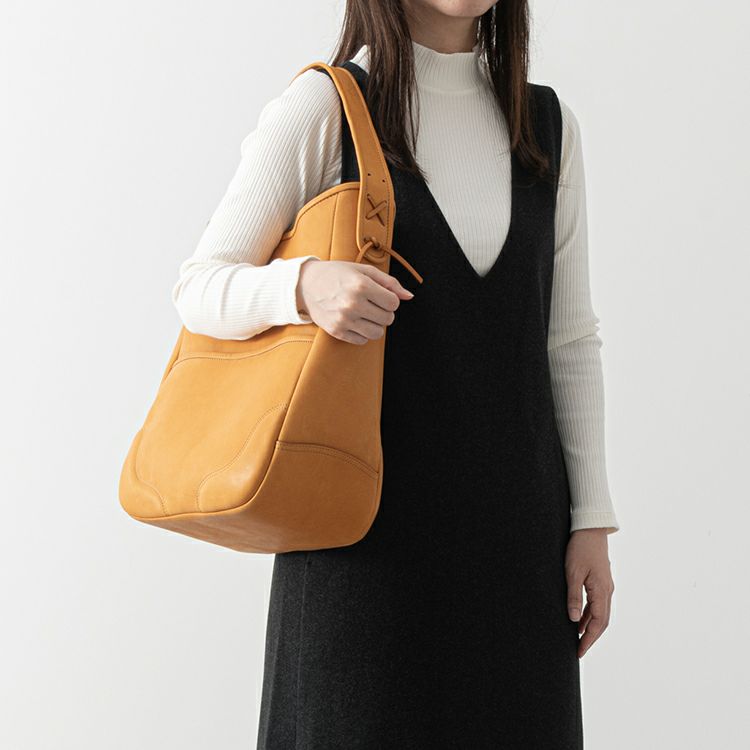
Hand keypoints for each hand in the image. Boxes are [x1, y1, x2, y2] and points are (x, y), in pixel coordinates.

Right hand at [296, 258, 413, 343]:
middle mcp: (353, 304)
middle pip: (388, 319)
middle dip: (384, 312)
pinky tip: (354, 321)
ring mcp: (344, 320)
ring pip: (377, 333)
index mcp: (361, 285)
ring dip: (375, 324)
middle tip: (371, 304)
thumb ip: (389, 282)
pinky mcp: (336, 331)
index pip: (394, 303)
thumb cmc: (337, 274)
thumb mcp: (363, 271)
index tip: (380, 295)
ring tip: (365, 314)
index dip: (390, 300)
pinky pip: (362, 341)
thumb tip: (409, 296)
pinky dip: (362, 333)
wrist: (306, 284)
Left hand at [565, 528, 615, 657]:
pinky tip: (579, 619)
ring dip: (590, 627)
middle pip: (602, 622)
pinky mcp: (601, 581)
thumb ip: (573, 596)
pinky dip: (590, 615)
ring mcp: (606, 586)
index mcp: (602, 591)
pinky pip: (597, 604)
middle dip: (591, 637)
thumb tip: (573, 620)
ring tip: (578, 638)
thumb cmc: (580, 549)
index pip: (598, 623)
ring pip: (600, 613)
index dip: (589, 639)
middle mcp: (607, 591)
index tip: (579, 651)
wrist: (590, 529)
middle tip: (579, 650)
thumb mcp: (572, 572)